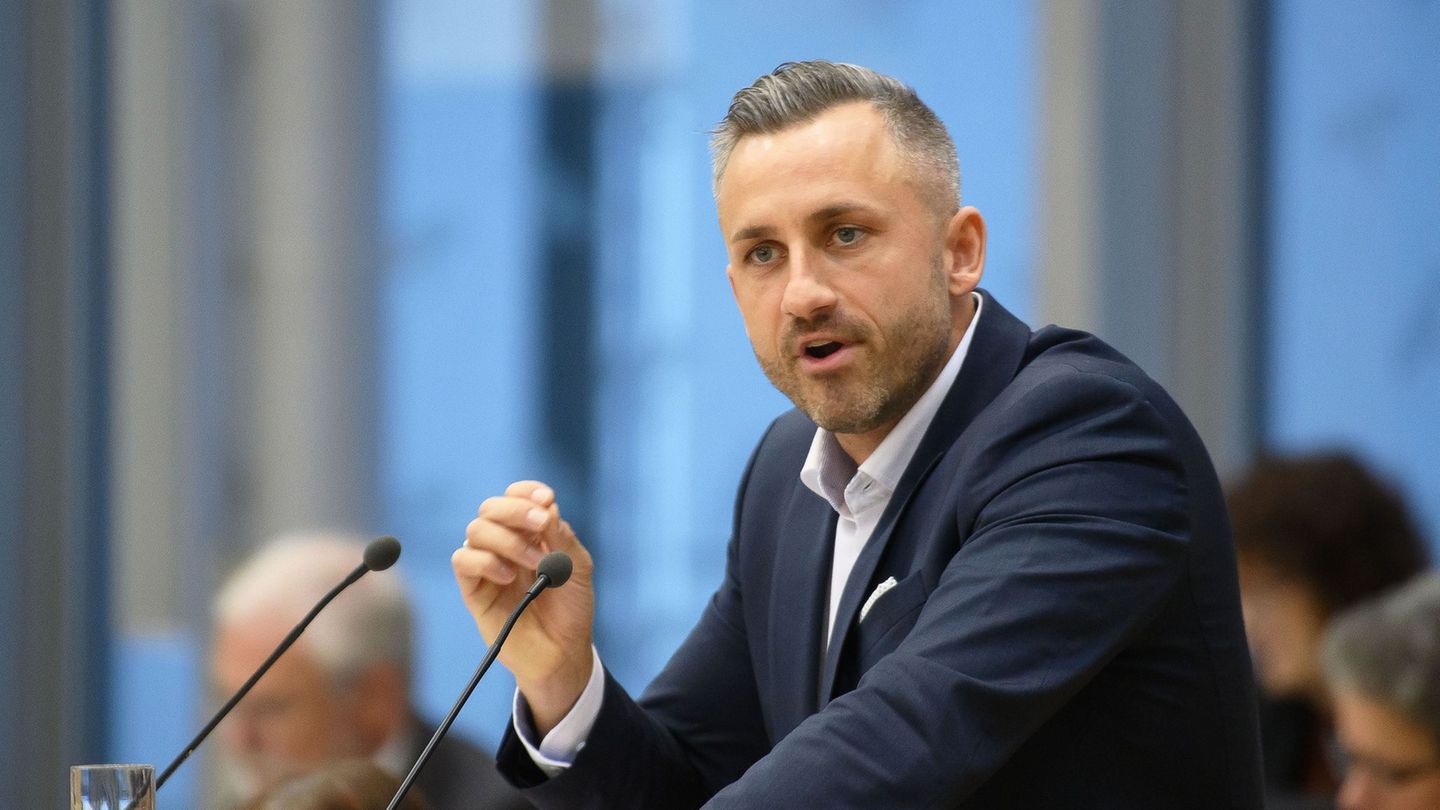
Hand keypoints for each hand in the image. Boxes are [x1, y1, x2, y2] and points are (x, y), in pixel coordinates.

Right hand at [452, 481, 594, 734]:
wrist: (563, 653)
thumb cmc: (571, 610)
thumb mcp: (578, 569)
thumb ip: (562, 537)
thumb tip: (546, 506)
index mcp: (530, 534)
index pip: (516, 497)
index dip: (526, 492)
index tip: (547, 499)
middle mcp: (505, 544)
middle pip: (491, 507)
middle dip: (516, 510)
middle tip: (541, 526)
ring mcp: (487, 566)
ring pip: (476, 530)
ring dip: (507, 539)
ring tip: (534, 564)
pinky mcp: (474, 590)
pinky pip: (462, 561)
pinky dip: (484, 561)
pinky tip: (508, 577)